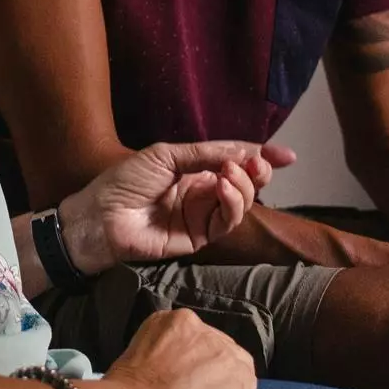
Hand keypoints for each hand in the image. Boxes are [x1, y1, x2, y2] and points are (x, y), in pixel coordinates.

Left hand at [61, 140, 295, 273]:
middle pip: (245, 182)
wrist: (101, 215)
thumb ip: (206, 153)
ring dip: (244, 184)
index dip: (261, 156)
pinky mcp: (200, 237)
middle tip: (256, 163)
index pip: (235, 161)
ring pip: (242, 201)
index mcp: (194, 169)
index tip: (287, 155)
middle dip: (257, 170)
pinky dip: (232, 202)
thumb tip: (246, 151)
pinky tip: (221, 186)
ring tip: (229, 173)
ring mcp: (202, 215)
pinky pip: (227, 221)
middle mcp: (202, 191)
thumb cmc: (125, 181)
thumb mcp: (166, 155)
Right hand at [93, 309, 257, 388]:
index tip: (194, 381)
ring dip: (234, 387)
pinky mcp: (232, 368)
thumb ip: (165, 359)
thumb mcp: (141, 358)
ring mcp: (216, 345)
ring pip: (238, 364)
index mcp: (166, 320)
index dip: (199, 361)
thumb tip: (182, 380)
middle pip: (220, 347)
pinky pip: (248, 385)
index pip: (195, 338)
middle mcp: (193, 324)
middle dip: (218, 372)